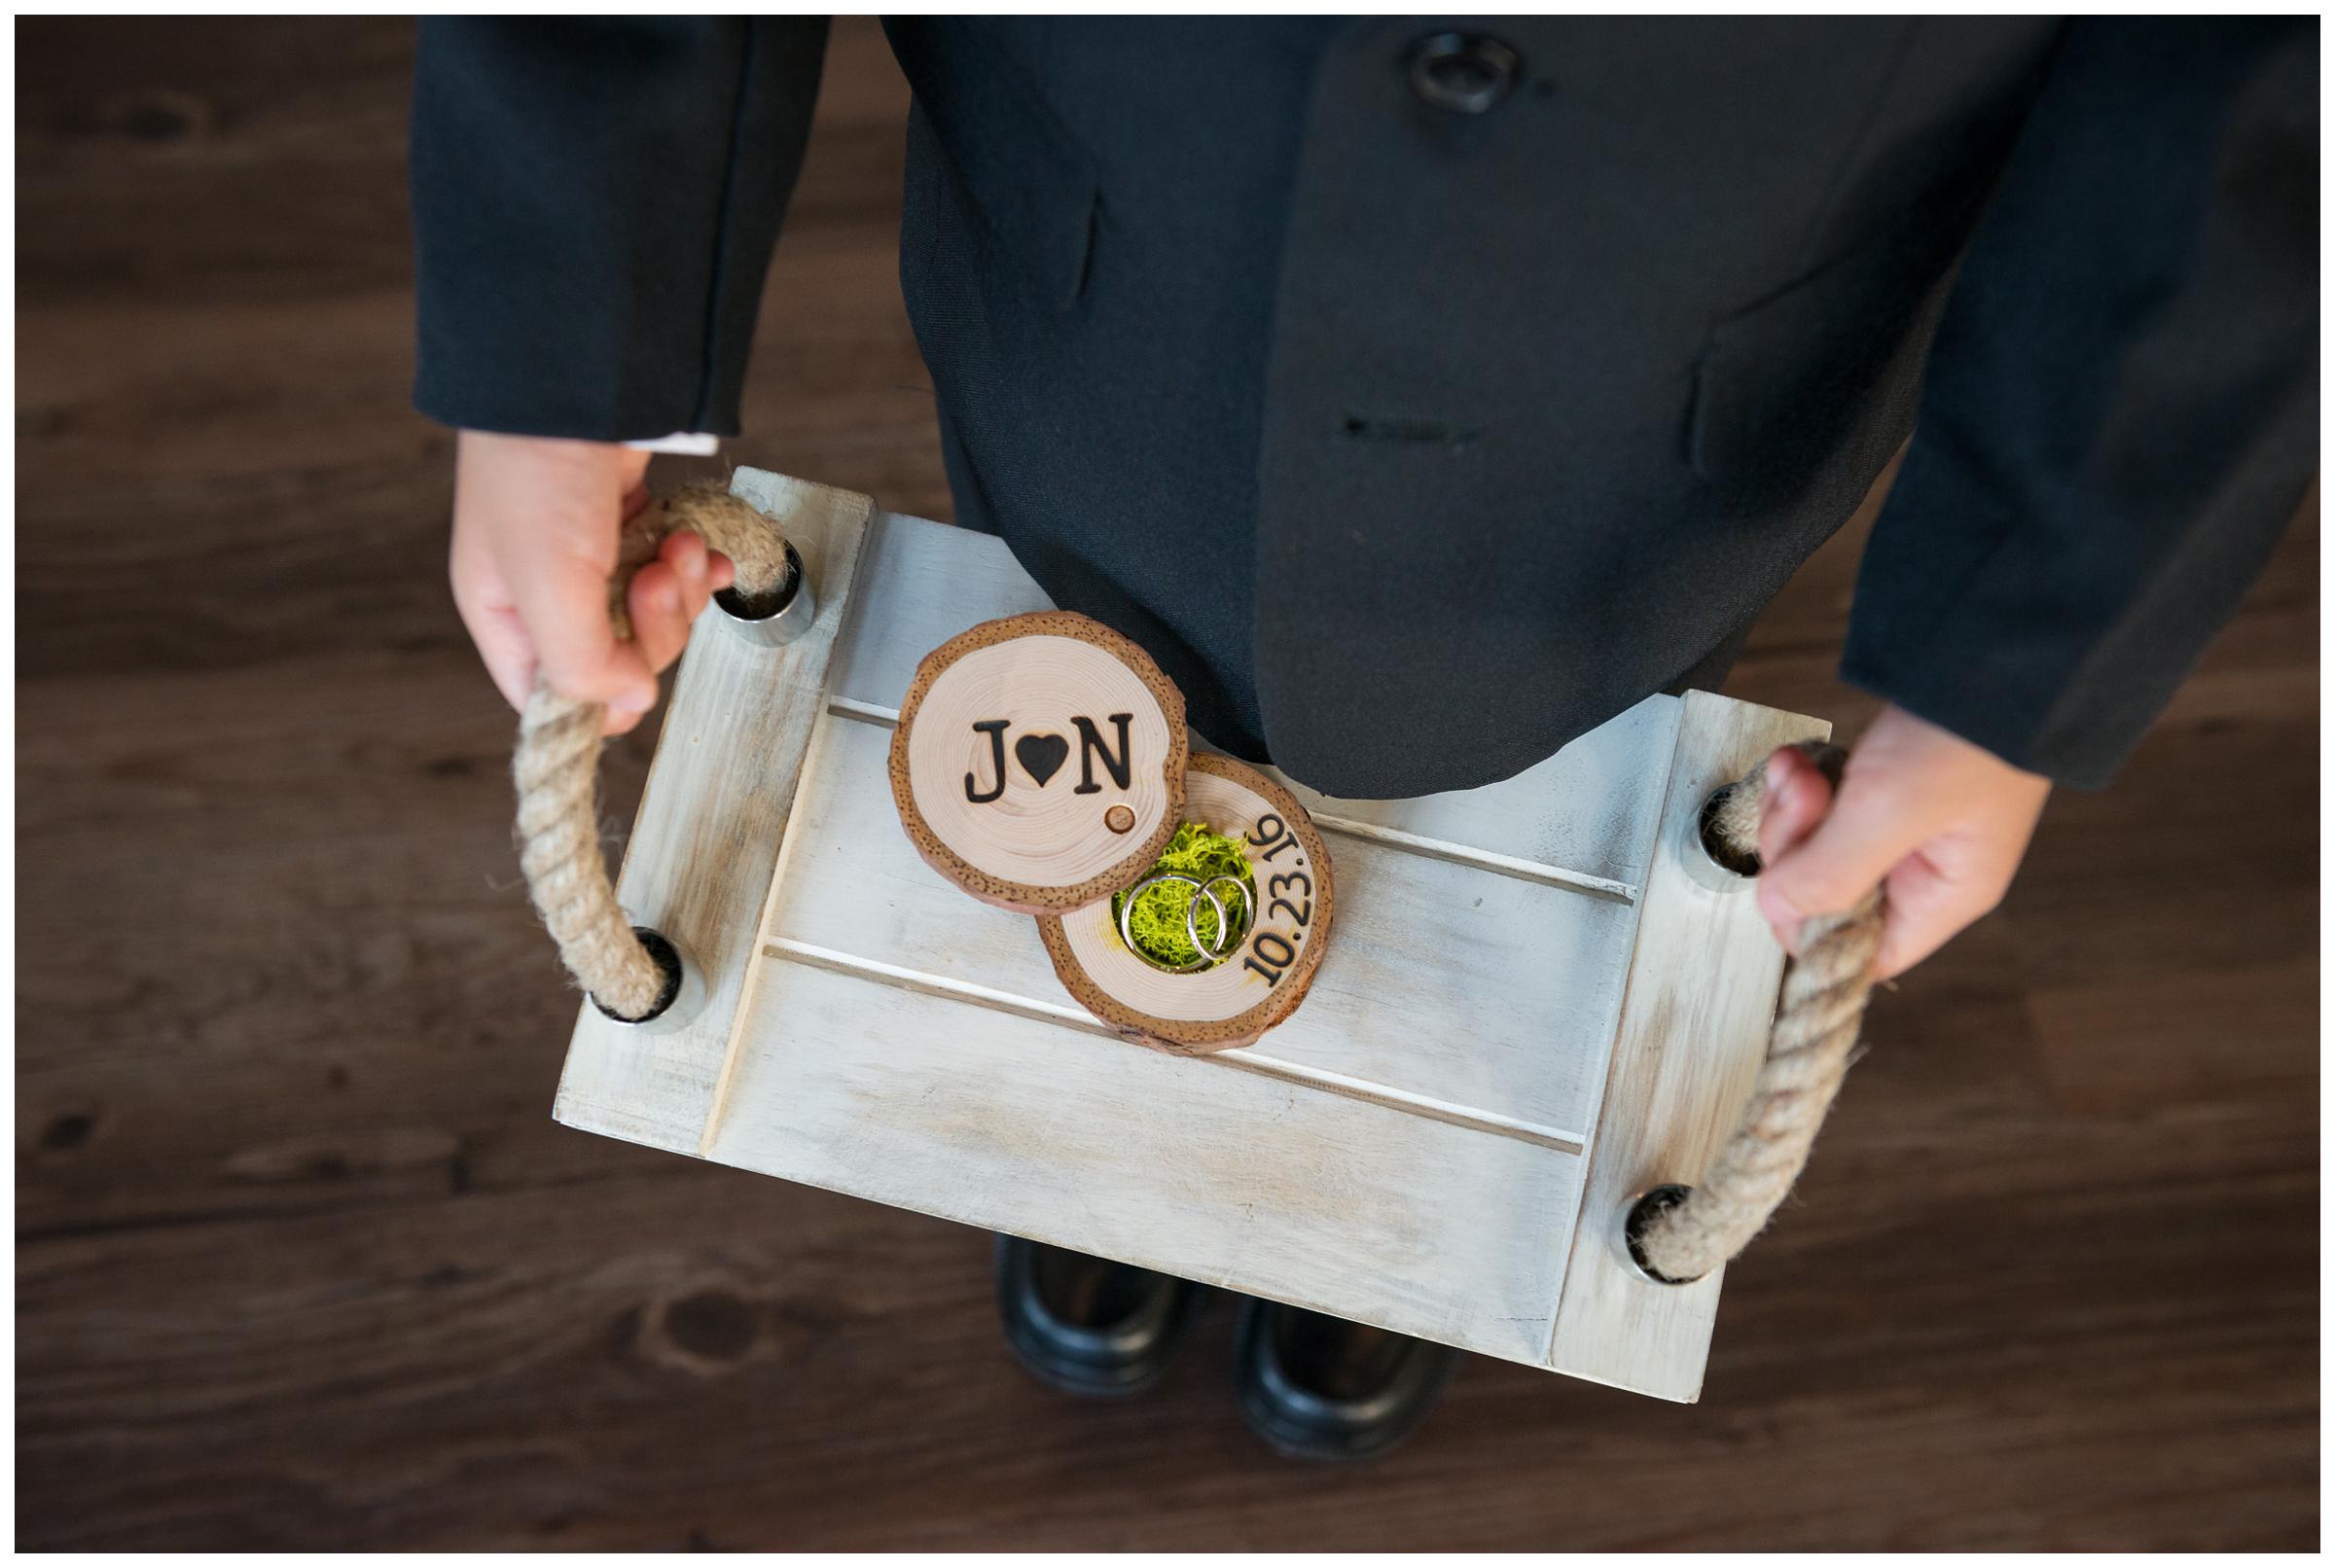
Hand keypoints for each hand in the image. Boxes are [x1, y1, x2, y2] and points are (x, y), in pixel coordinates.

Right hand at [448, 430, 735, 734]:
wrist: (580, 375)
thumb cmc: (539, 468)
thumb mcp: (548, 583)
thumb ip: (581, 662)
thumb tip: (629, 701)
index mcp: (506, 616)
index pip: (552, 698)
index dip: (600, 697)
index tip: (631, 667)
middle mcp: (545, 593)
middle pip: (618, 660)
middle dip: (654, 625)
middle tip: (656, 576)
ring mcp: (591, 558)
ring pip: (655, 617)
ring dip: (680, 589)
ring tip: (677, 545)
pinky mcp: (631, 525)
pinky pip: (674, 573)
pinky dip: (694, 564)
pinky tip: (698, 545)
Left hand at [1755, 705, 2050, 978]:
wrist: (1993, 645)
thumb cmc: (1966, 734)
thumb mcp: (1889, 812)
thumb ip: (1830, 873)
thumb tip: (1777, 912)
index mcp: (1944, 894)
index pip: (1860, 954)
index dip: (1809, 932)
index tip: (1783, 885)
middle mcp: (1923, 869)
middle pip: (1825, 897)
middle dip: (1795, 848)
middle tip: (1800, 799)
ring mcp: (1901, 826)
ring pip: (1814, 848)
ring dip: (1792, 809)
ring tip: (1798, 770)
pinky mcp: (1881, 785)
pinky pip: (1821, 806)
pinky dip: (1800, 782)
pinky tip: (1800, 759)